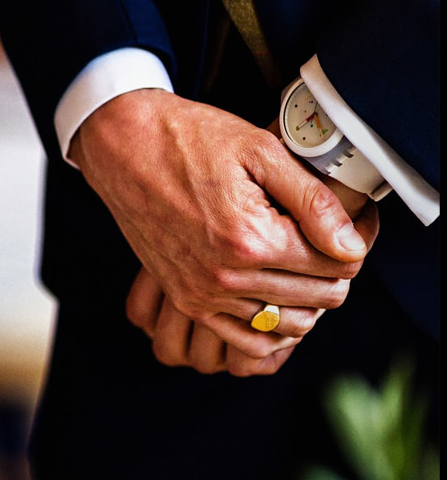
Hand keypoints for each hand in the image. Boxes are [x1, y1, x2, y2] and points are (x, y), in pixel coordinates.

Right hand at [125, 157, 377, 375]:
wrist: (123, 147)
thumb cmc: (188, 139)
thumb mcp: (260, 151)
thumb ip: (313, 201)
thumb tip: (351, 246)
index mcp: (250, 238)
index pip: (337, 264)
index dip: (356, 242)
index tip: (355, 222)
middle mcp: (225, 275)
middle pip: (318, 297)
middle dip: (338, 270)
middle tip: (334, 240)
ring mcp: (202, 293)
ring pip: (287, 324)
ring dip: (309, 300)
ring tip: (308, 266)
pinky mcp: (185, 299)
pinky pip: (244, 340)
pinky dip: (273, 330)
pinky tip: (280, 301)